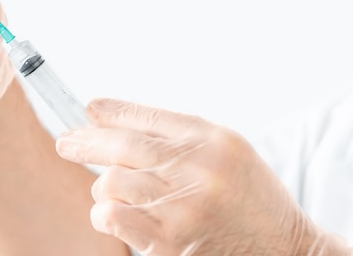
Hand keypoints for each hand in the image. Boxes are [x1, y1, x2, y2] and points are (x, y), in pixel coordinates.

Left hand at [56, 98, 352, 255]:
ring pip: (114, 182)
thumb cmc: (251, 198)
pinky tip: (110, 213)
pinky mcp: (171, 241)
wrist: (286, 249)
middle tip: (66, 143)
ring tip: (108, 190)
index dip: (112, 112)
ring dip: (103, 186)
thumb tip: (109, 115)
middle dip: (86, 142)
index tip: (88, 110)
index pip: (146, 117)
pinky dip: (105, 213)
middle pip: (123, 146)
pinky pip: (115, 217)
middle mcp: (198, 168)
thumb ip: (176, 133)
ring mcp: (184, 207)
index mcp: (212, 140)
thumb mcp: (226, 150)